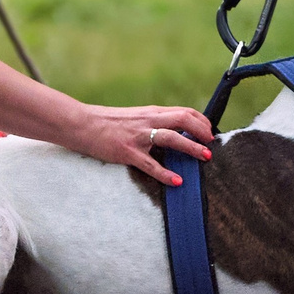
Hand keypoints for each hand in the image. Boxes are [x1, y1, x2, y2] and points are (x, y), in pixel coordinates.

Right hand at [66, 105, 214, 186]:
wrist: (82, 123)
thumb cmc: (107, 122)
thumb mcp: (134, 117)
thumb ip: (152, 122)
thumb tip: (171, 131)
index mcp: (151, 112)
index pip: (183, 111)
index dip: (201, 121)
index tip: (209, 131)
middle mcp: (147, 121)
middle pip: (183, 120)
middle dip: (202, 131)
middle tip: (211, 143)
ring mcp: (138, 136)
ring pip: (171, 138)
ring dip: (191, 147)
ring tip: (204, 157)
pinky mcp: (128, 152)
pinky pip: (151, 164)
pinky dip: (166, 173)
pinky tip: (176, 181)